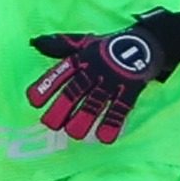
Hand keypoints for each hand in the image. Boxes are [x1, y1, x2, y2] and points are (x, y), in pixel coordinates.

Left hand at [25, 8, 179, 143]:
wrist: (146, 42)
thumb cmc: (107, 46)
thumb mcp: (82, 42)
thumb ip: (59, 46)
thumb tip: (34, 42)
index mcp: (81, 57)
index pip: (60, 71)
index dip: (46, 85)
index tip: (33, 101)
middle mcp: (94, 68)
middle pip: (76, 89)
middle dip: (62, 107)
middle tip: (50, 124)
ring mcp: (113, 79)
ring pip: (96, 101)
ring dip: (84, 118)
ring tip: (74, 134)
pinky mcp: (131, 88)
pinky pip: (121, 107)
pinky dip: (113, 122)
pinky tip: (104, 138)